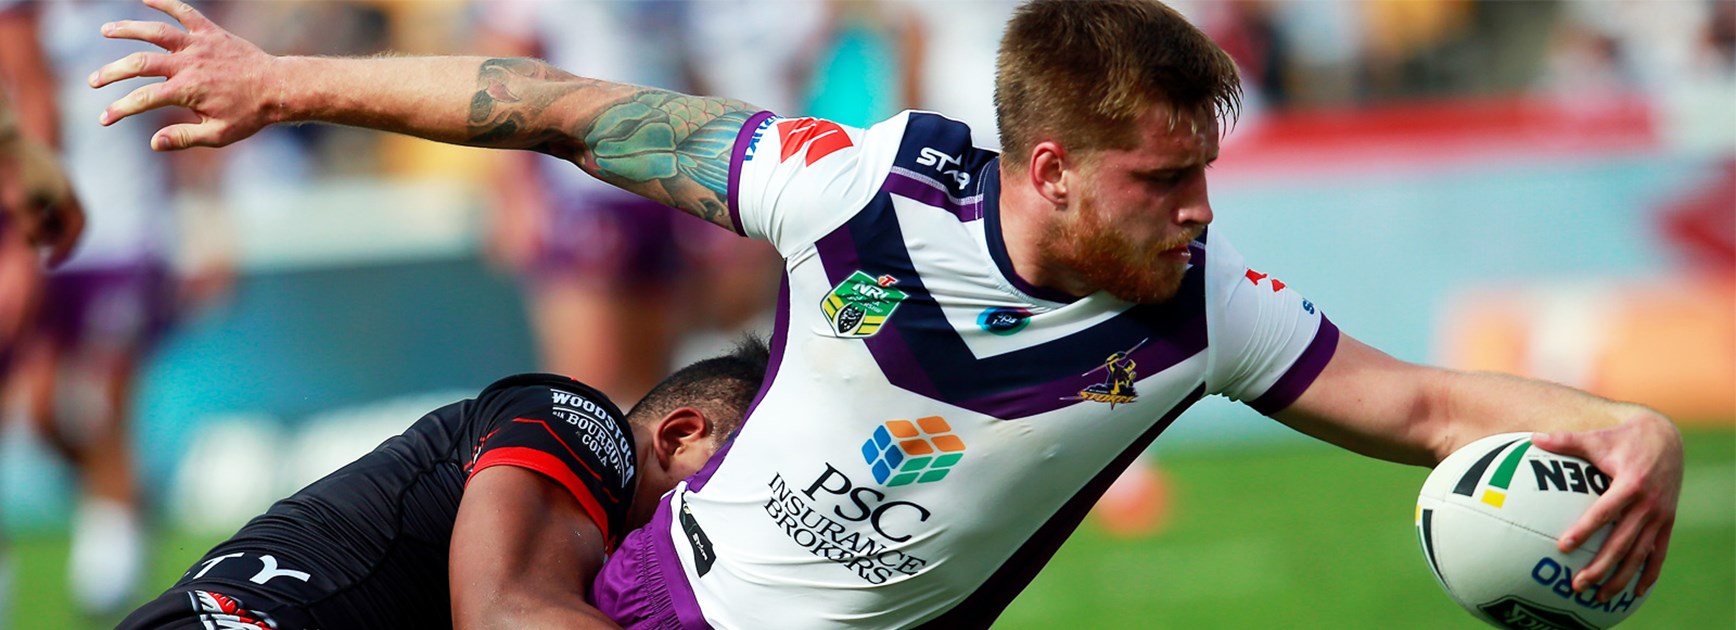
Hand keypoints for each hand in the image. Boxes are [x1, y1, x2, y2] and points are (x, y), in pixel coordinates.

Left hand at [0, 134, 84, 266]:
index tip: (48, 266)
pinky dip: (43, 214)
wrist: (2, 136)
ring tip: (31, 235)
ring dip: (50, 227)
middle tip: (43, 255)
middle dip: (59, 240)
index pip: (76, 229)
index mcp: (66, 194)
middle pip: (72, 221)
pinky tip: (26, 215)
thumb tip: (37, 245)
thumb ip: (32, 228)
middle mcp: (66, 185)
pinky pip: (51, 199)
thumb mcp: (19, 204)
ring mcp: (57, 176)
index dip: (65, 250)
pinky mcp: (44, 170)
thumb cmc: (10, 171)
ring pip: (61, 210)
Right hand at [89, 0, 279, 150]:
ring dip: (128, 30)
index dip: (120, 109)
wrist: (278, 87)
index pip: (142, 100)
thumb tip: (153, 143)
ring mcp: (198, 45)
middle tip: (93, 81)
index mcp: (187, 90)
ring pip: (155, 32)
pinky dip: (164, 4)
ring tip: (105, 31)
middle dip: (112, 73)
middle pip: (138, 64)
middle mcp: (188, 64)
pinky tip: (145, 0)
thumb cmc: (249, 114)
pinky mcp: (210, 32)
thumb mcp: (218, 134)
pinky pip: (184, 12)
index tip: (105, 118)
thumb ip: (185, 137)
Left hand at [1532, 411, 1681, 601]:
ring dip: (1621, 577)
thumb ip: (1566, 441)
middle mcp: (1648, 504)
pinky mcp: (1667, 522)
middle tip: (1577, 585)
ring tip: (1600, 596)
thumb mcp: (1597, 438)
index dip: (1584, 530)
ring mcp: (1660, 516)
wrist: (1666, 437)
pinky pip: (1659, 553)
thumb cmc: (1623, 438)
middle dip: (1600, 566)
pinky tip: (1635, 592)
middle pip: (1622, 542)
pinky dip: (1648, 573)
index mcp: (1630, 484)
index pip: (1604, 512)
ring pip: (1640, 554)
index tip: (1563, 547)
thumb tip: (1533, 438)